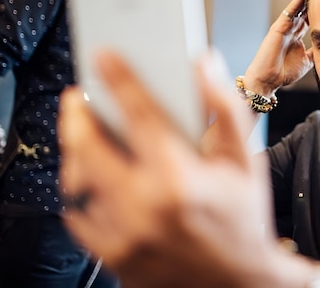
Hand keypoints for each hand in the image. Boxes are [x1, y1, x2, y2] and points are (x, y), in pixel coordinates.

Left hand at [58, 50, 303, 287]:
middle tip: (77, 97)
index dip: (120, 79)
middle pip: (90, 148)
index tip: (103, 55)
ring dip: (75, 152)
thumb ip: (224, 108)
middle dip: (77, 115)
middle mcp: (146, 208)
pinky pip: (78, 217)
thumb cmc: (244, 218)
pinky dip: (80, 192)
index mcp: (181, 179)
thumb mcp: (244, 162)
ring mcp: (124, 237)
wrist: (238, 283)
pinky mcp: (113, 258)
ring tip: (83, 134)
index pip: (141, 115)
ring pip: (77, 182)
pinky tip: (92, 177)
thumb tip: (204, 64)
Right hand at [243, 0, 312, 95]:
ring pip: (298, 7)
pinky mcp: (277, 28)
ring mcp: (284, 27)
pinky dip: (296, 2)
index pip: (310, 19)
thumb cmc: (283, 73)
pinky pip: (288, 12)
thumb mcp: (307, 61)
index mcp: (296, 36)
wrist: (267, 81)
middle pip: (305, 10)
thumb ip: (315, 52)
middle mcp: (290, 29)